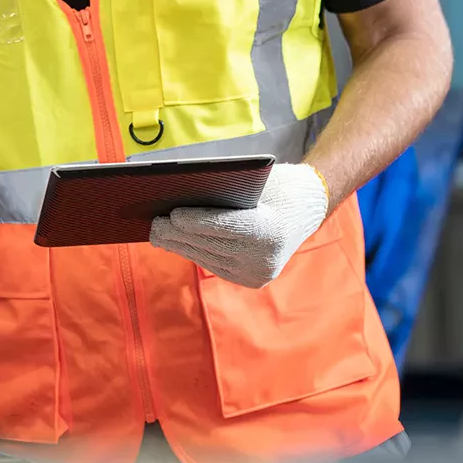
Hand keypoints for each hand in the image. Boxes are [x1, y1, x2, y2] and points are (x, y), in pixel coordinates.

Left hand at [148, 162, 332, 287]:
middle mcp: (267, 257)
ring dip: (182, 246)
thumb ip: (224, 192)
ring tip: (158, 234)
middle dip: (180, 234)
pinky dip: (195, 253)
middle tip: (154, 224)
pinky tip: (177, 243)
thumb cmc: (276, 185)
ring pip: (209, 258)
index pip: (228, 226)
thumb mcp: (255, 181)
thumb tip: (177, 200)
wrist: (308, 206)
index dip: (198, 221)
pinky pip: (216, 265)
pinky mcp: (253, 280)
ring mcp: (260, 273)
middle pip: (213, 245)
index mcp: (272, 229)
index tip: (173, 214)